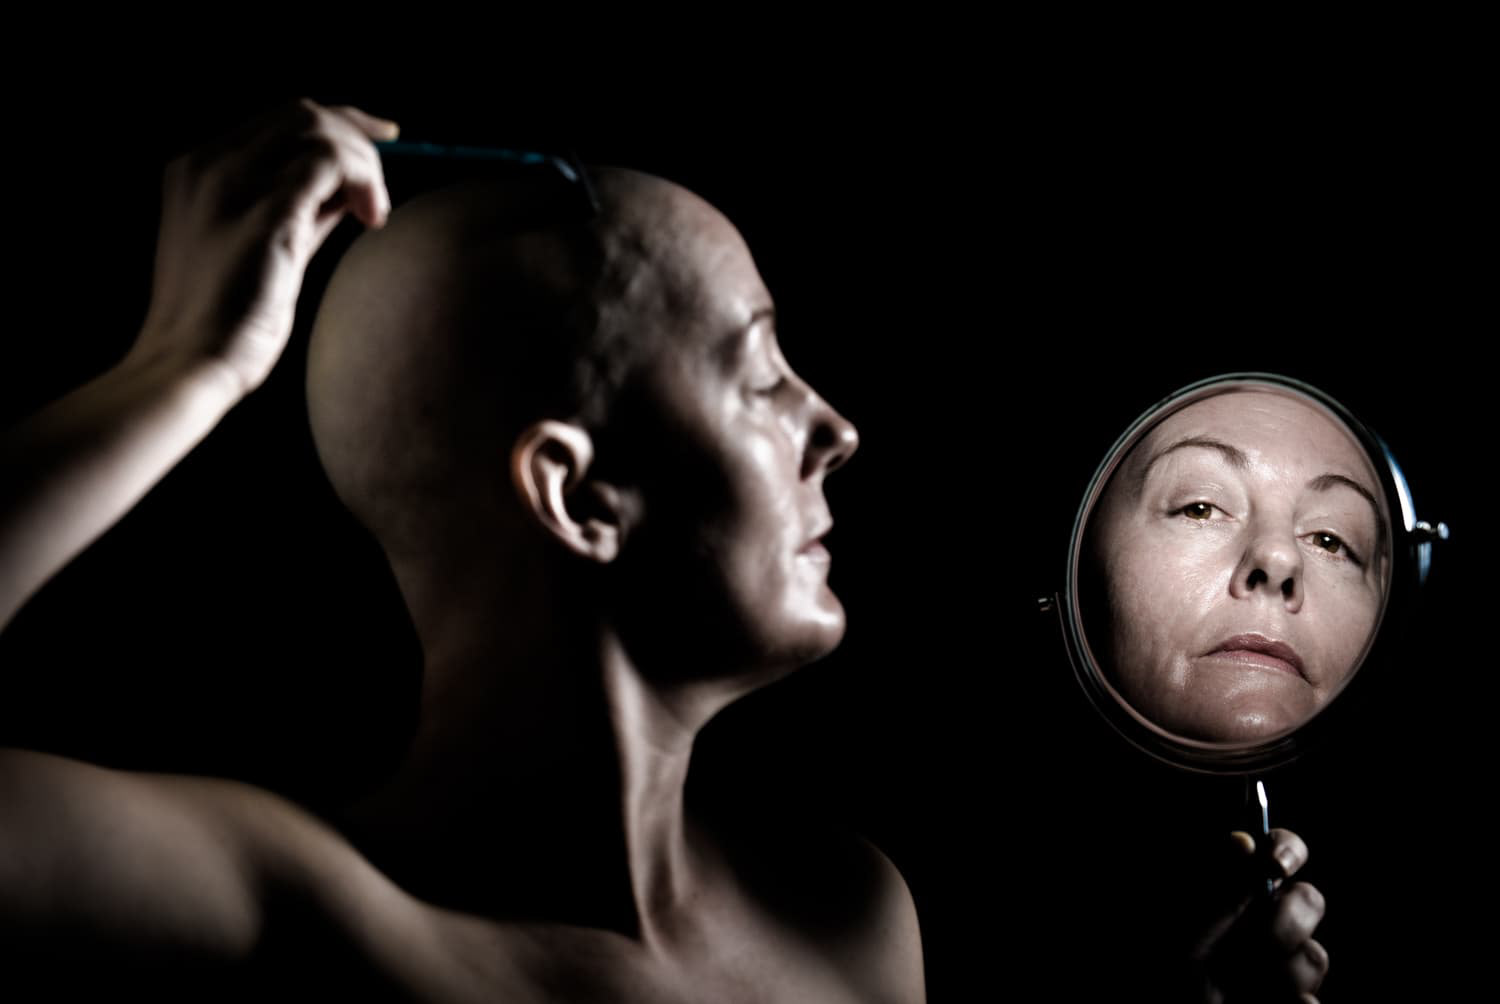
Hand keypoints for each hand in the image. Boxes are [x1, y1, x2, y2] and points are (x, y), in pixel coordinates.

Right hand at [129, 99, 397, 395]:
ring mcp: (231, 183)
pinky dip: (363, 179)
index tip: (381, 139)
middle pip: (299, 113)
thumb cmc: (227, 321)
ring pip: (317, 130)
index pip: (278, 119)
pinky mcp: (264, 211)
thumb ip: (300, 211)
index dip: (337, 122)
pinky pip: (329, 161)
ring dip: (363, 163)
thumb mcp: (266, 249)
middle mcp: (208, 164)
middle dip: (356, 133)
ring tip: (375, 212)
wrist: (191, 362)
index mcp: (198, 169)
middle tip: (387, 176)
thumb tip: (349, 190)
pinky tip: (372, 217)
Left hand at [1191, 829, 1328, 1002]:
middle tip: (1247, 949)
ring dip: (1278, 976)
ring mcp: (1279, 970)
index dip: (1286, 849)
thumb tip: (1243, 840)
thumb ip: (1214, 890)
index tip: (1276, 865)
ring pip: (1314, 958)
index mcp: (1229, 895)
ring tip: (1234, 990)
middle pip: (1309, 901)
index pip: (1278, 851)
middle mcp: (1259, 927)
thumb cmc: (1165, 981)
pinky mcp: (1293, 1003)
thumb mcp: (1176, 935)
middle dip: (1281, 924)